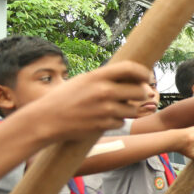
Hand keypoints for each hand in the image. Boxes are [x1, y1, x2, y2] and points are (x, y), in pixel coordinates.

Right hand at [31, 61, 151, 140]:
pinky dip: (116, 121)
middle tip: (135, 96)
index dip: (144, 72)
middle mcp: (103, 91)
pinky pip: (122, 122)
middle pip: (139, 91)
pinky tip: (103, 119)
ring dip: (128, 110)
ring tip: (113, 108)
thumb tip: (131, 77)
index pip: (130, 68)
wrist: (46, 120)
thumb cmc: (64, 98)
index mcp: (97, 76)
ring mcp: (105, 109)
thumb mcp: (83, 81)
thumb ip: (105, 78)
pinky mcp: (104, 125)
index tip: (148, 76)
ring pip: (133, 109)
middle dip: (140, 94)